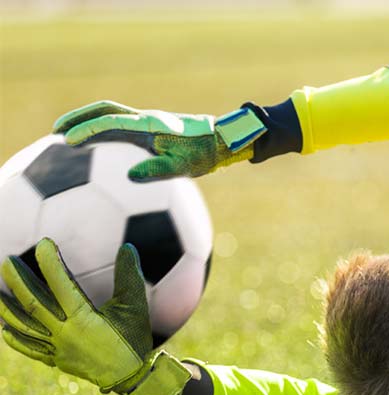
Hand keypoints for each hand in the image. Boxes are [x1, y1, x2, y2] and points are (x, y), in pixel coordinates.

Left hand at [0, 239, 190, 394]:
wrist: (130, 376)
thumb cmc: (134, 338)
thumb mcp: (135, 306)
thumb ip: (129, 276)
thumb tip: (127, 247)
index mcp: (84, 319)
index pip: (62, 286)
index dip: (51, 263)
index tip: (44, 243)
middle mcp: (65, 334)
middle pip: (33, 304)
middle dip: (18, 281)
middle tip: (8, 261)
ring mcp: (58, 348)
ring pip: (24, 326)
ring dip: (7, 308)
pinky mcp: (56, 360)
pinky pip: (29, 349)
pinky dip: (15, 339)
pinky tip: (5, 327)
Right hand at [53, 101, 265, 181]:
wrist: (221, 140)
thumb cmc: (204, 154)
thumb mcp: (184, 167)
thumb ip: (159, 171)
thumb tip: (130, 176)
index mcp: (150, 125)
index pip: (112, 123)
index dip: (88, 130)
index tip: (67, 140)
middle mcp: (145, 118)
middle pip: (104, 110)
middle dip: (78, 118)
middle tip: (55, 131)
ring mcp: (146, 122)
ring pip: (110, 115)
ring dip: (87, 122)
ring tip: (66, 137)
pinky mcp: (149, 128)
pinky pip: (119, 125)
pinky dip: (101, 130)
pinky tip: (94, 148)